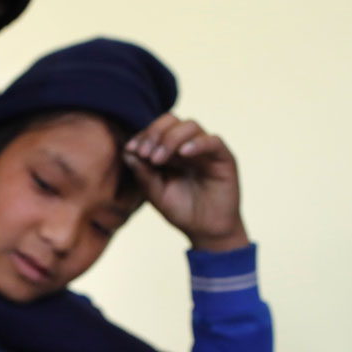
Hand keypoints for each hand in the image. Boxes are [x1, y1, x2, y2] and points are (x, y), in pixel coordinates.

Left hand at [124, 113, 247, 252]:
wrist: (207, 231)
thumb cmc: (181, 211)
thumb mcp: (156, 194)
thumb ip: (143, 174)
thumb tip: (127, 152)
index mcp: (170, 150)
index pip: (156, 129)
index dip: (143, 135)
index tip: (132, 149)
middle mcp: (188, 145)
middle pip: (171, 120)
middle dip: (155, 133)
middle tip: (145, 153)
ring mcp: (206, 150)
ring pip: (190, 126)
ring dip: (171, 138)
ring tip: (159, 159)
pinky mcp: (224, 158)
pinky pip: (213, 141)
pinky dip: (197, 143)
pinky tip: (184, 153)